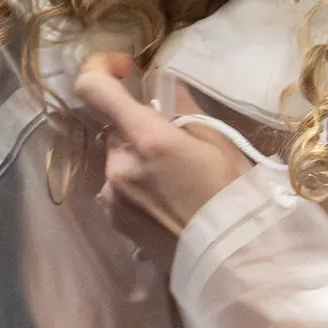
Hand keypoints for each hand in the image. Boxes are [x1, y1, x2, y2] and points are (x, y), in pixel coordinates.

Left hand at [73, 52, 250, 237]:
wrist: (232, 258)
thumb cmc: (233, 195)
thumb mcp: (218, 141)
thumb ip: (182, 107)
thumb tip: (163, 84)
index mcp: (146, 140)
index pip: (95, 90)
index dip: (99, 69)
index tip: (123, 69)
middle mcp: (118, 166)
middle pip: (115, 130)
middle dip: (139, 132)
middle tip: (178, 149)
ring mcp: (110, 196)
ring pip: (117, 161)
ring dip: (137, 162)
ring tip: (176, 183)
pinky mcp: (113, 220)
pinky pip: (116, 189)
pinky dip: (135, 187)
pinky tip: (167, 203)